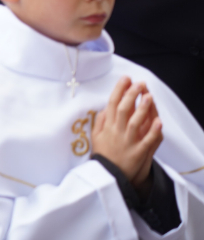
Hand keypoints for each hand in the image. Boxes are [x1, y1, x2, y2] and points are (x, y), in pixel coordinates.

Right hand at [93, 77, 162, 194]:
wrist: (109, 176)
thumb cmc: (104, 154)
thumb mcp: (96, 136)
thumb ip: (100, 121)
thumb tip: (105, 107)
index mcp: (107, 126)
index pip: (112, 104)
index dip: (119, 90)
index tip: (125, 79)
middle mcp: (117, 132)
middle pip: (124, 110)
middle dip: (131, 95)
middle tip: (139, 83)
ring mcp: (128, 142)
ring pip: (135, 122)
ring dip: (142, 109)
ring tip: (148, 96)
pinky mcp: (138, 153)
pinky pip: (147, 141)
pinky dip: (152, 131)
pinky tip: (158, 121)